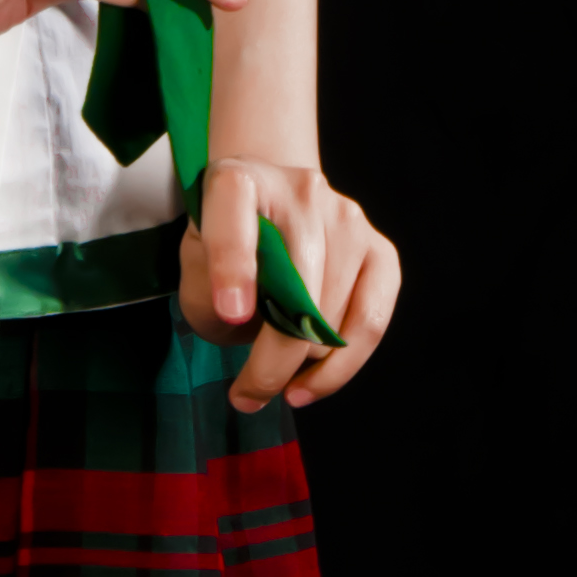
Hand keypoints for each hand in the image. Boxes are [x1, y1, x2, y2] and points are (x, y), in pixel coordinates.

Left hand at [177, 156, 400, 414]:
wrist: (271, 205)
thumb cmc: (226, 245)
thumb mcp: (196, 262)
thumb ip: (212, 292)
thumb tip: (260, 336)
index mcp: (238, 180)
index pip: (235, 217)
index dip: (234, 267)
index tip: (232, 315)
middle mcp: (299, 189)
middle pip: (297, 286)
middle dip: (270, 360)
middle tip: (246, 396)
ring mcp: (346, 216)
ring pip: (332, 314)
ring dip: (301, 367)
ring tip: (276, 384)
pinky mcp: (380, 248)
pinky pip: (371, 320)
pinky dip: (342, 365)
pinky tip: (312, 385)